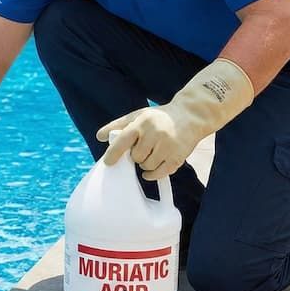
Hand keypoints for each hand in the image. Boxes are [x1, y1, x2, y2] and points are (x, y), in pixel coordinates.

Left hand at [94, 59, 255, 180]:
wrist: (190, 116)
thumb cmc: (159, 117)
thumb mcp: (138, 115)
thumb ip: (118, 125)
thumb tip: (99, 136)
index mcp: (142, 122)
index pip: (123, 140)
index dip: (113, 153)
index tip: (108, 163)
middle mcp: (155, 134)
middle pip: (136, 157)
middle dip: (136, 156)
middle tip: (143, 149)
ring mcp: (168, 146)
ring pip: (146, 166)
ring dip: (145, 164)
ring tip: (151, 154)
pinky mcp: (178, 157)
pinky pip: (160, 173)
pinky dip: (152, 175)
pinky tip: (150, 171)